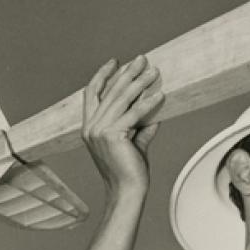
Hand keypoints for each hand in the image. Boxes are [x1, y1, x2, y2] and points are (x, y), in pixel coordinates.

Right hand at [82, 55, 162, 195]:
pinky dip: (148, 103)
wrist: (127, 191)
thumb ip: (140, 127)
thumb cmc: (129, 170)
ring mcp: (99, 131)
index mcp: (89, 127)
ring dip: (140, 82)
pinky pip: (134, 114)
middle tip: (142, 59)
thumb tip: (155, 115)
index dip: (103, 75)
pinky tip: (160, 94)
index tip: (116, 62)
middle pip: (110, 91)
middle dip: (127, 73)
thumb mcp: (133, 142)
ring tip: (154, 71)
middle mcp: (90, 127)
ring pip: (122, 99)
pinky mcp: (112, 135)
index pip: (92, 93)